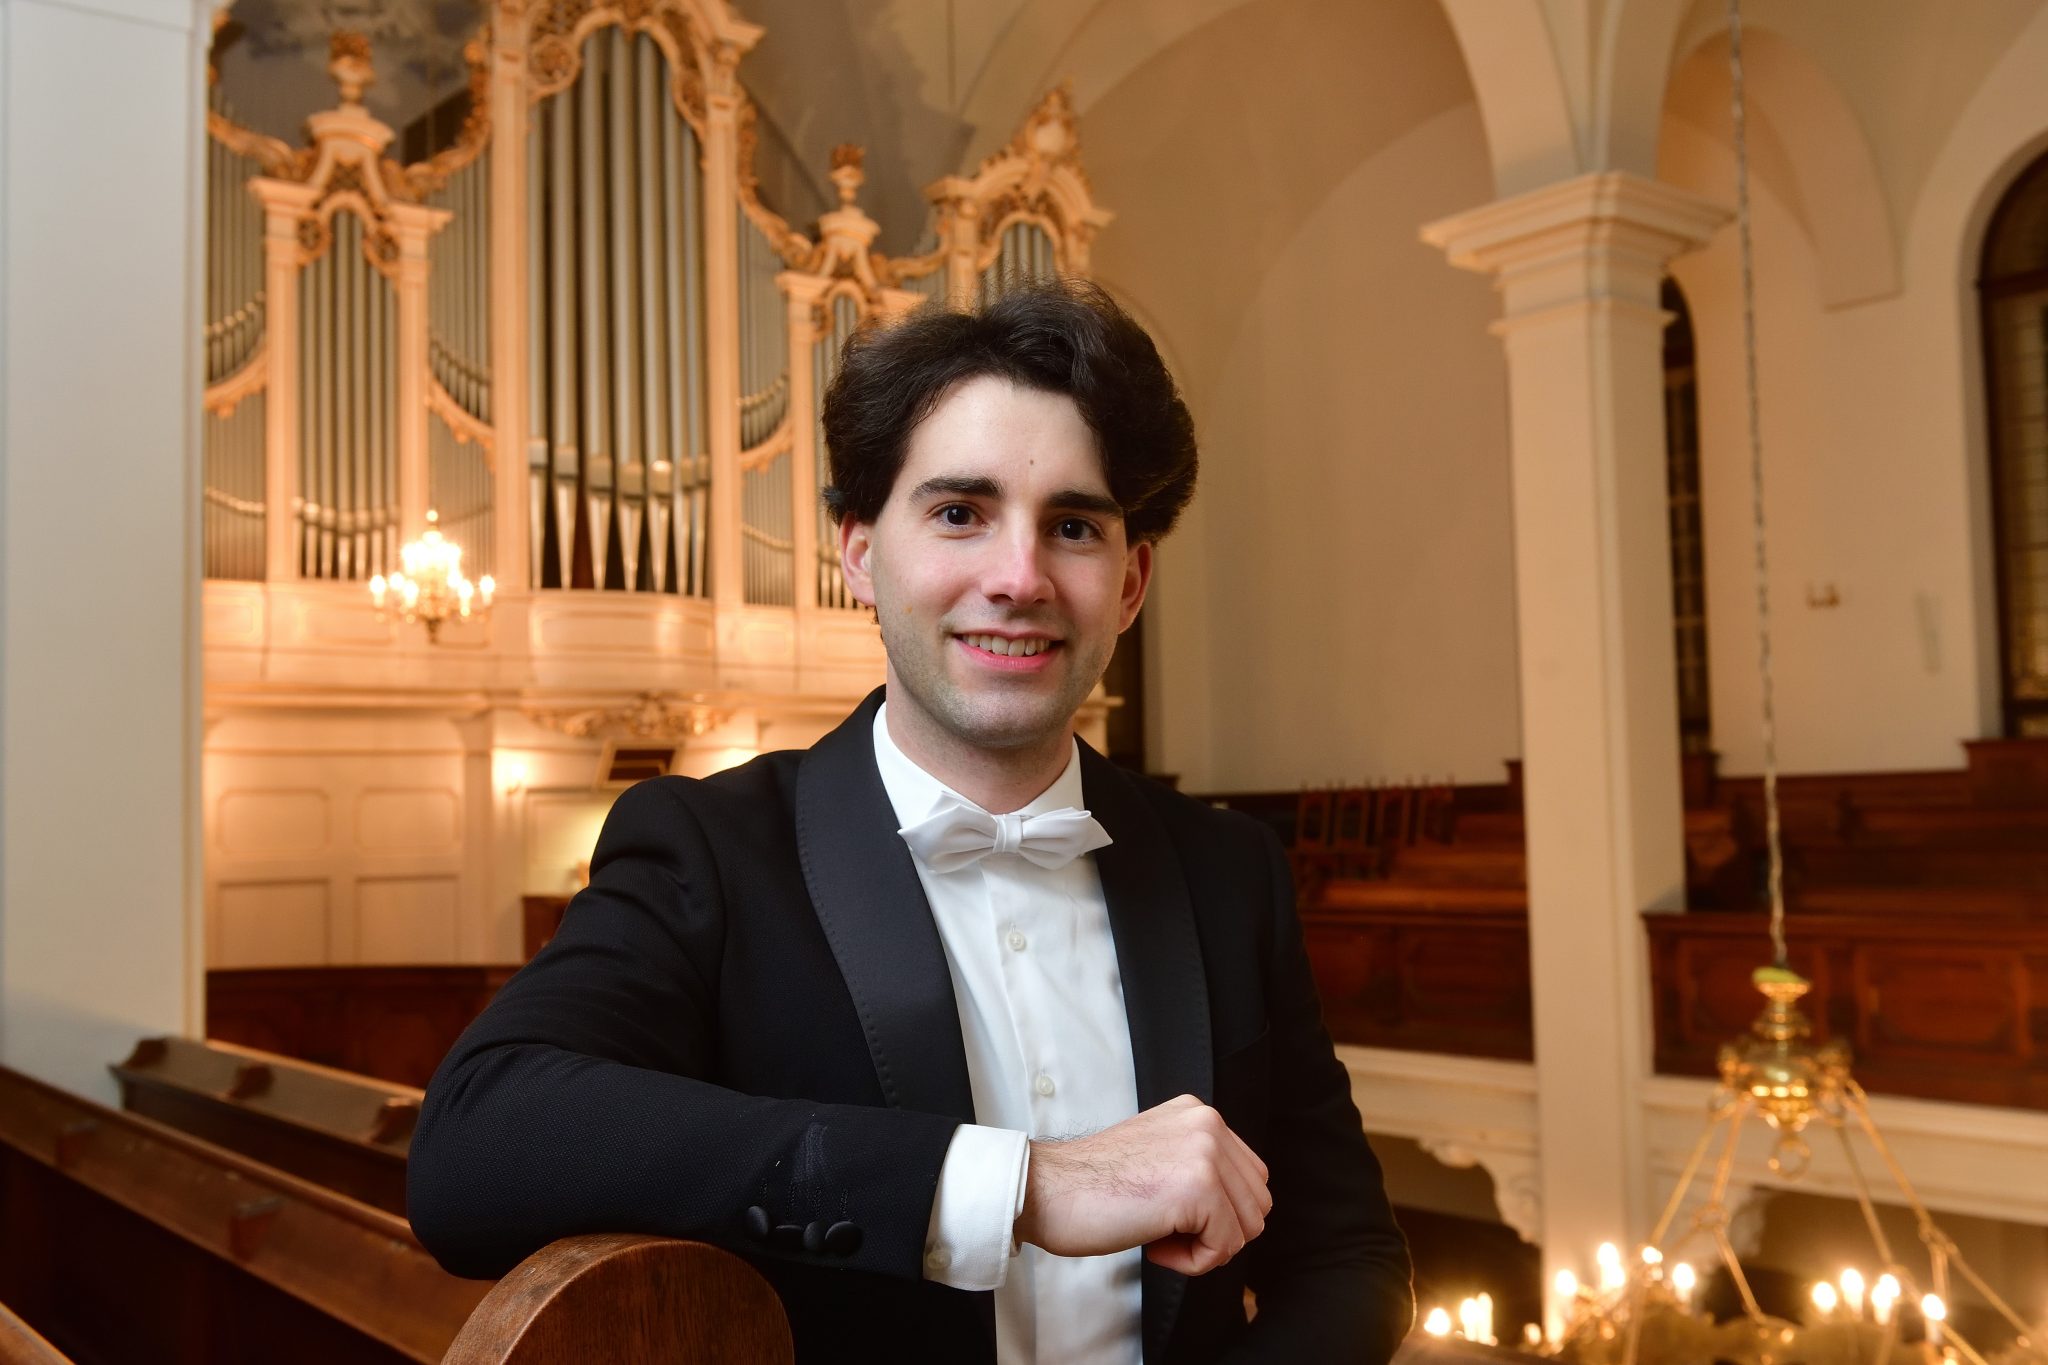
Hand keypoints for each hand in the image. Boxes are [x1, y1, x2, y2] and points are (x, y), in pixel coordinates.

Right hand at [1013, 1094, 1270, 1275]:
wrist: (1046, 1191)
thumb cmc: (1091, 1186)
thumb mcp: (1158, 1154)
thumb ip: (1198, 1164)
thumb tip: (1238, 1208)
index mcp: (1199, 1114)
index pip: (1250, 1177)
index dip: (1218, 1213)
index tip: (1171, 1214)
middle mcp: (1208, 1124)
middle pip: (1256, 1205)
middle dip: (1216, 1232)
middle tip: (1164, 1230)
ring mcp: (1206, 1154)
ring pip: (1246, 1229)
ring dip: (1204, 1247)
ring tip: (1158, 1235)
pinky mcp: (1199, 1190)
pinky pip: (1224, 1248)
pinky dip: (1192, 1262)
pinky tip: (1154, 1245)